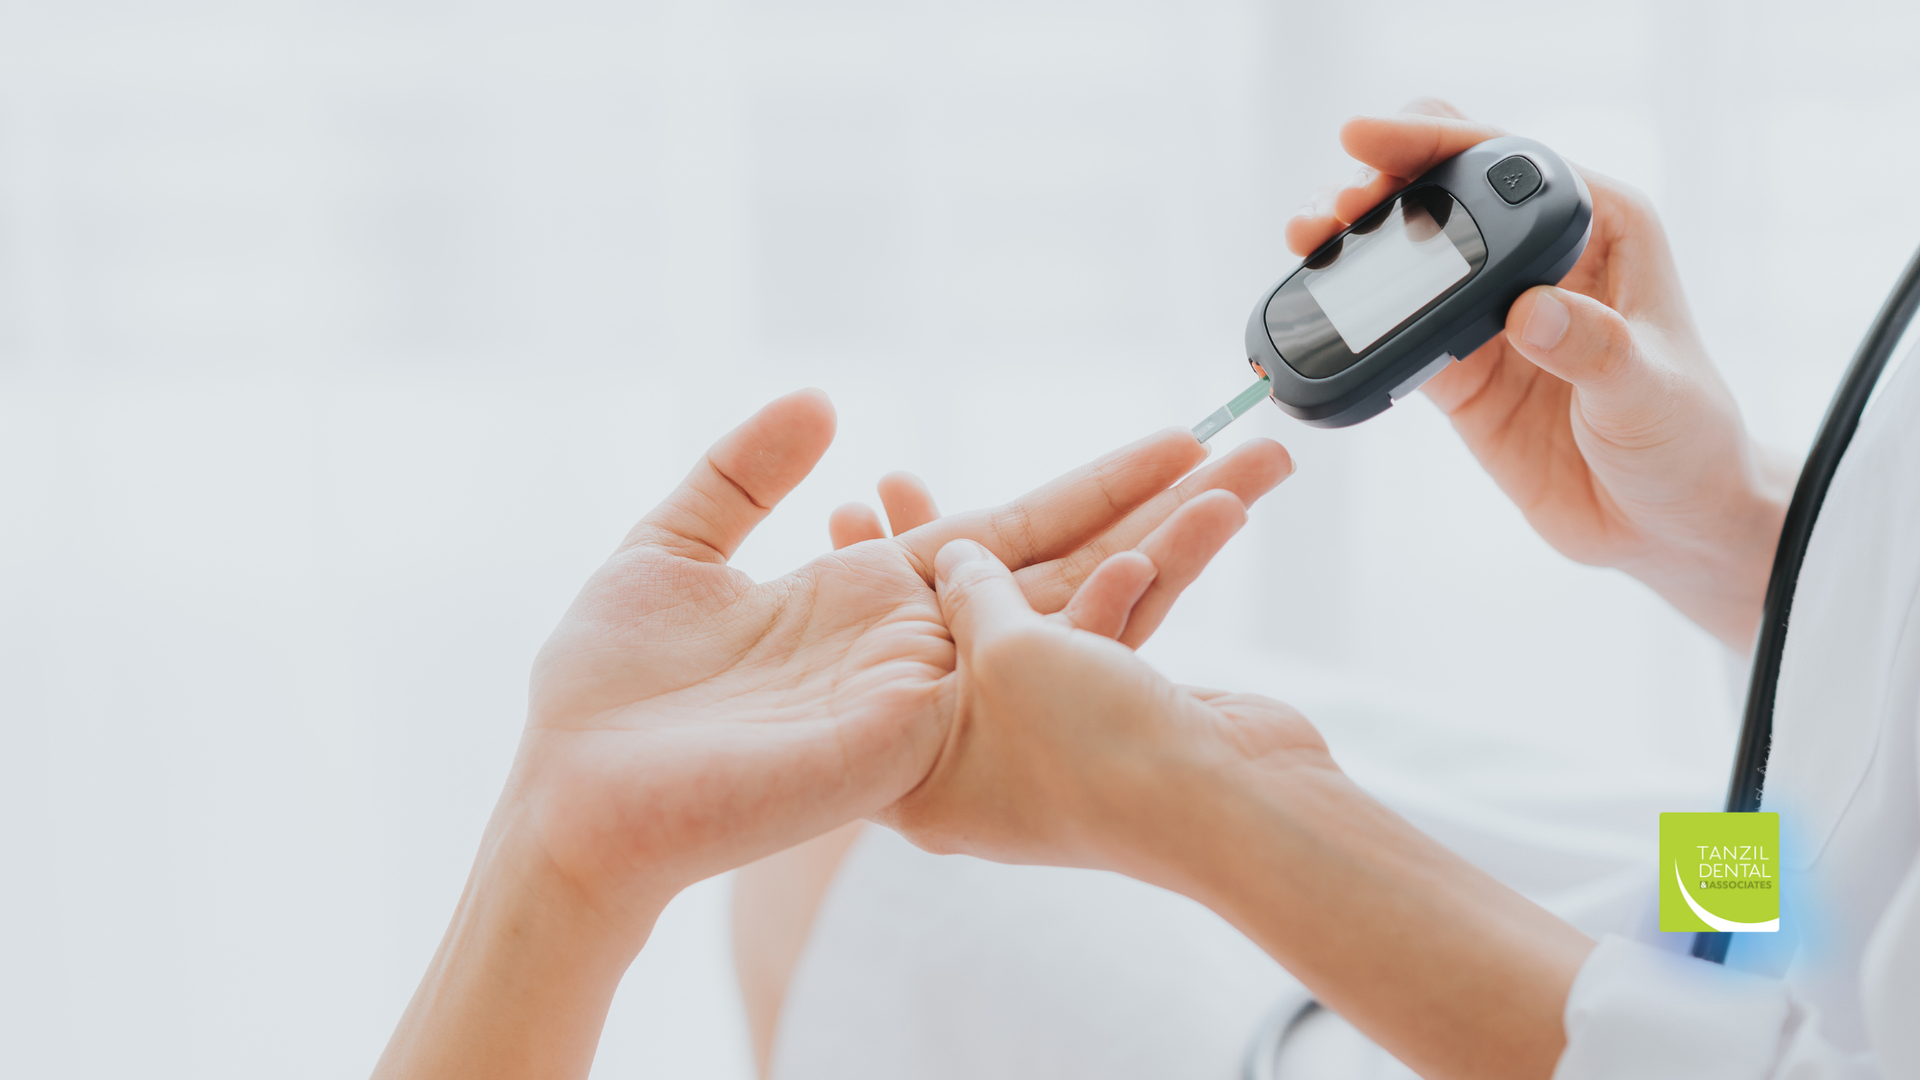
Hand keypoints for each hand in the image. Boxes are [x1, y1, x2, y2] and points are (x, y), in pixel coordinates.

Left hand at [375, 389, 1290, 1079]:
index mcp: (872, 607)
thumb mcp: (673, 545)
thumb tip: (825, 406)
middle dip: (1152, 509)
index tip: (1161, 442)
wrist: (578, 798)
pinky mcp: (915, 736)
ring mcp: (929, 696)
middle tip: (1239, 449)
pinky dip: (1103, 614)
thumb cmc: (611, 686)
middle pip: (1062, 568)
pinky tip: (1167, 549)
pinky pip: (1020, 667)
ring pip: (1068, 613)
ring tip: (1248, 479)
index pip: (1003, 533)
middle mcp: (920, 652)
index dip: (1085, 487)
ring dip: (1165, 547)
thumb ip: (743, 473)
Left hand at [897, 538, 1593, 1079]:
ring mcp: (1058, 739)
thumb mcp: (1005, 652)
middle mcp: (983, 756)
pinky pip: (1119, 625)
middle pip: (963, 626)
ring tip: (1112, 459)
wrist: (1224, 815)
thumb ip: (973, 595)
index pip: (878, 659)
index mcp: (924, 769)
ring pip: (1064, 609)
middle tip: (899, 476)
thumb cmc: (1089, 748)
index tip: (852, 506)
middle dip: (952, 543)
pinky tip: (1179, 514)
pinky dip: (1143, 574)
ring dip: (1108, 528)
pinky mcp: (1123, 720)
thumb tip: (956, 560)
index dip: (870, 574)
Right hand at [1289, 101, 1792, 647]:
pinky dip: (1353, 320)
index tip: (1371, 140)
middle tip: (1335, 205)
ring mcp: (1492, 313)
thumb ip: (1593, 346)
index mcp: (1600, 226)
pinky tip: (1317, 309)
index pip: (1505, 159)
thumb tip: (1529, 310)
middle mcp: (1539, 257)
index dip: (1434, 140)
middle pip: (1443, 193)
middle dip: (1380, 184)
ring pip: (1408, 257)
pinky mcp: (1459, 369)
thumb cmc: (1686, 441)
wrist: (1664, 525)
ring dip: (1353, 244)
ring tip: (1306, 240)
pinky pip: (1395, 333)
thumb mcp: (1650, 390)